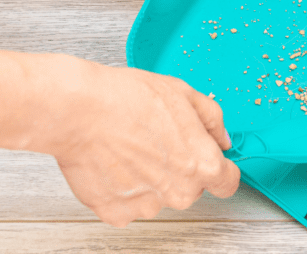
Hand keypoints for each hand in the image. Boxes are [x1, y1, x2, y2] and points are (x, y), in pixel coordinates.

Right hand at [51, 61, 240, 226]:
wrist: (78, 110)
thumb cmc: (126, 98)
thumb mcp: (183, 93)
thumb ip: (212, 120)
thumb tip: (221, 139)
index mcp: (202, 164)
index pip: (228, 182)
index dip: (221, 168)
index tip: (211, 161)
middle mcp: (179, 192)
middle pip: (191, 188)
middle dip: (180, 168)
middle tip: (157, 141)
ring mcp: (147, 206)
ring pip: (159, 196)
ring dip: (151, 179)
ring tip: (130, 148)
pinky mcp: (116, 213)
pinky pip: (129, 205)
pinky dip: (123, 188)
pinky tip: (114, 162)